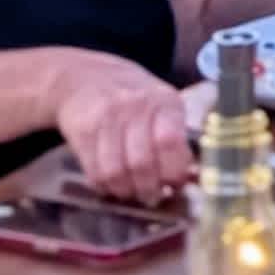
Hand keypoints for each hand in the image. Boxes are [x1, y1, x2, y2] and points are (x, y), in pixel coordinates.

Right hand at [50, 52, 195, 205]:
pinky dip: (105, 187)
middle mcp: (135, 106)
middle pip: (142, 162)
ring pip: (116, 172)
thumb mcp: (163, 104)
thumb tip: (193, 176)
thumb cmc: (135, 98)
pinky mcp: (81, 131)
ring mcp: (106, 118)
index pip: (169, 141)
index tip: (176, 185)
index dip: (173, 170)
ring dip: (126, 192)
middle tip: (154, 197)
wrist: (85, 78)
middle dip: (149, 189)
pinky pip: (94, 172)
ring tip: (133, 193)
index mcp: (164, 101)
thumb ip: (177, 136)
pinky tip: (113, 185)